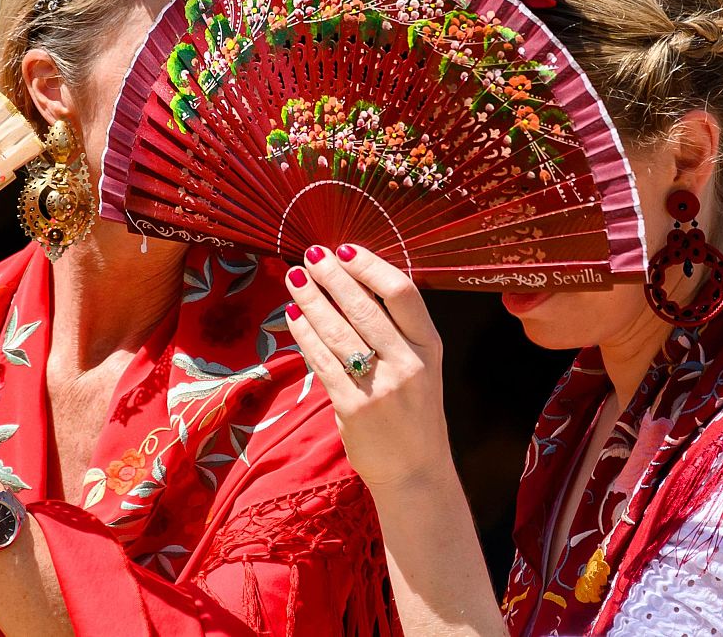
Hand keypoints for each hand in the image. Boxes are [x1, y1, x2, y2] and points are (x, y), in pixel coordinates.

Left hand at [283, 244, 450, 489]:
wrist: (415, 472)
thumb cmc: (413, 412)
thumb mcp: (422, 366)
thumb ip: (398, 331)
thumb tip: (355, 283)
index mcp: (429, 346)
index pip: (403, 292)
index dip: (371, 265)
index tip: (346, 249)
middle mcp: (408, 363)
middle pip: (365, 307)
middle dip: (333, 276)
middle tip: (311, 256)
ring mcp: (381, 386)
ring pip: (338, 331)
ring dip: (312, 300)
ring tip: (295, 278)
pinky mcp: (354, 407)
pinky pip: (323, 362)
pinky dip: (305, 335)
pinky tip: (293, 317)